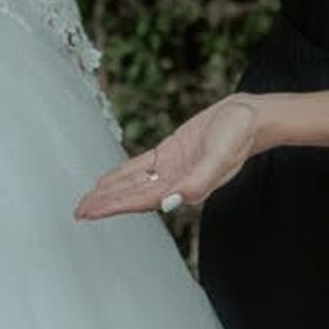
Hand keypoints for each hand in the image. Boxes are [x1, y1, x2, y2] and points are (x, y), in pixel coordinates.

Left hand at [75, 96, 263, 219]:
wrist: (249, 117)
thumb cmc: (238, 137)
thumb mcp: (219, 157)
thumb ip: (198, 182)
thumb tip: (172, 202)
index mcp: (184, 187)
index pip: (141, 200)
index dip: (114, 205)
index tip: (91, 212)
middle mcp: (175, 181)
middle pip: (133, 196)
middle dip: (106, 203)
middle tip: (79, 212)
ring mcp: (172, 168)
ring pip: (134, 183)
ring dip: (111, 192)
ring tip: (88, 200)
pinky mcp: (170, 153)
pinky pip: (141, 167)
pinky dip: (123, 174)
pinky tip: (108, 181)